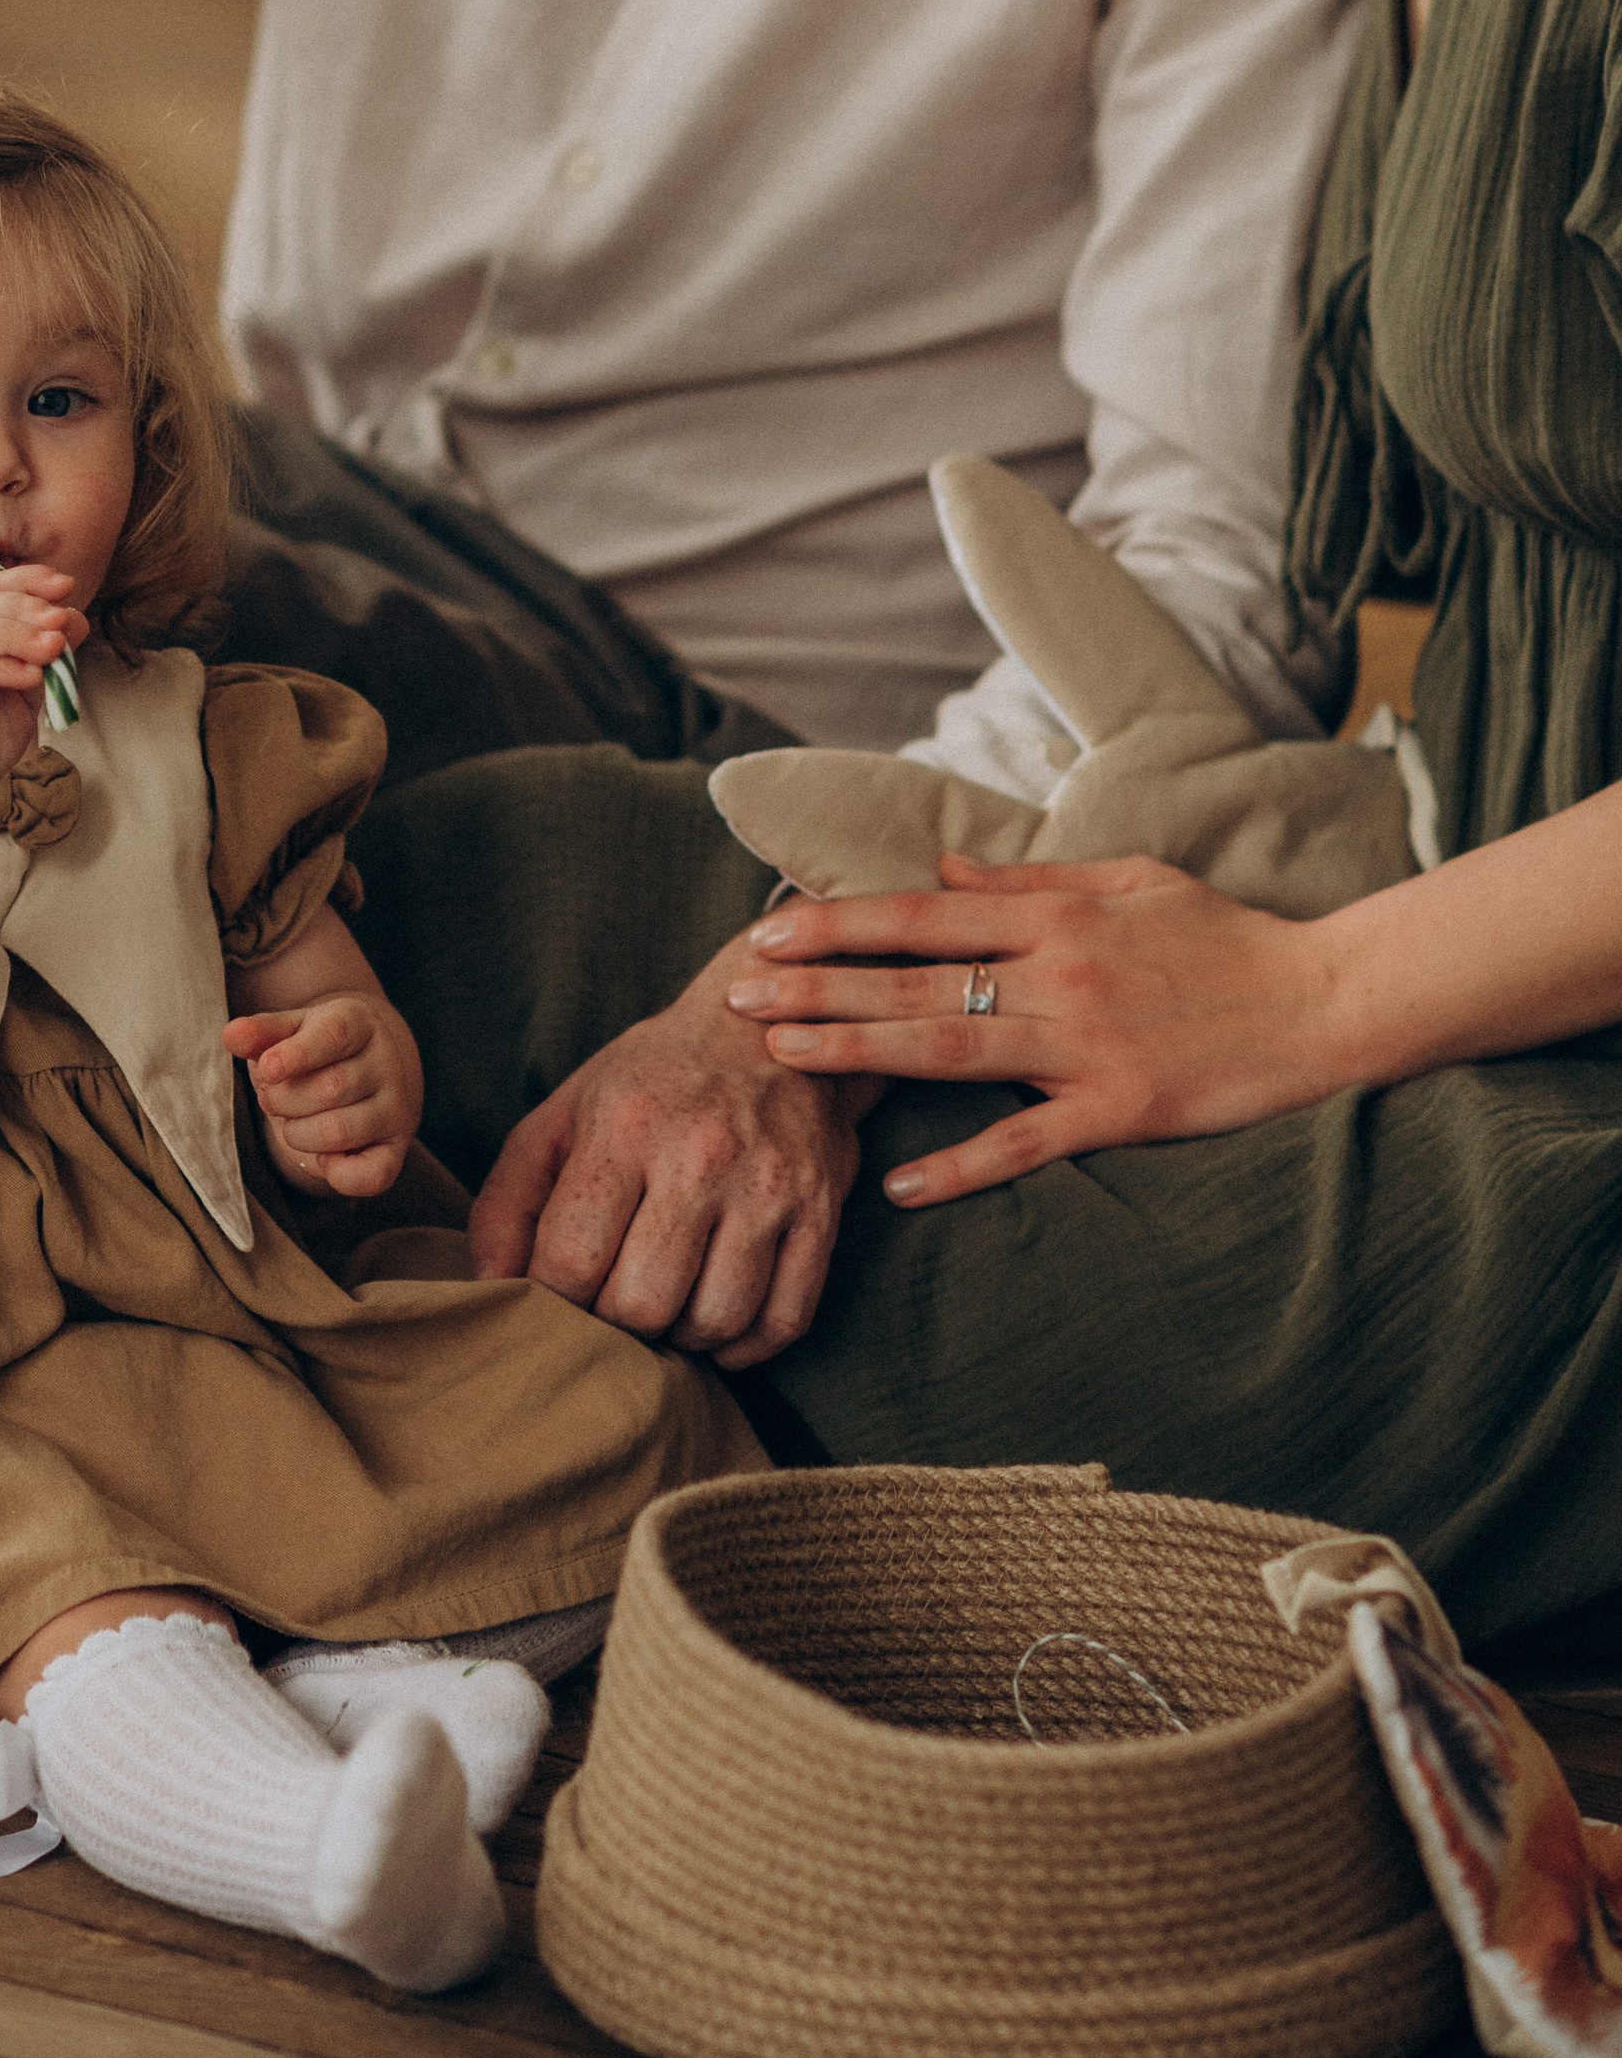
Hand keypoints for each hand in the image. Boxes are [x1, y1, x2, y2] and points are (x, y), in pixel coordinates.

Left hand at [225, 989, 420, 1198]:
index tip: (266, 1069)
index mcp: (359, 1022)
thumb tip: (232, 1035)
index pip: (334, 1036)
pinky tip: (323, 1157)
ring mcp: (396, 1109)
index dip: (296, 1055)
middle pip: (330, 1088)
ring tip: (292, 1121)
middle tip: (272, 1097)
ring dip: (297, 1133)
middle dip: (283, 1100)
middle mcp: (387, 1064)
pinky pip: (371, 1176)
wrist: (369, 1071)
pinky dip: (337, 1175)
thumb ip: (262, 1033)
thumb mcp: (290, 1031)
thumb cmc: (317, 1051)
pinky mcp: (396, 1149)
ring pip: (339, 1131)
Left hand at [467, 937, 872, 1367]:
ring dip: (679, 1336)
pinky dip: (744, 1346)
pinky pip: (784, 1320)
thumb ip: (509, 1199)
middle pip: (642, 1304)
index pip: (570, 1264)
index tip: (558, 1295)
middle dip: (616, 1323)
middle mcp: (701, 1157)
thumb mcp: (562, 1114)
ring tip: (664, 1308)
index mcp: (624, 1128)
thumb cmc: (647, 1082)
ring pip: (714, 1320)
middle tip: (612, 1303)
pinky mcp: (821, 1211)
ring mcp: (769, 1187)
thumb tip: (491, 1286)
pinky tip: (714, 1325)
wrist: (765, 1028)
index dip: (553, 1301)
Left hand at [729, 848, 1340, 1206]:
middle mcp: (1058, 976)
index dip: (838, 923)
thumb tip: (936, 873)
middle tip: (732, 991)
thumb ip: (1027, 883)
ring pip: (949, 1049)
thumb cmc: (1225, 936)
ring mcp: (1086, 1047)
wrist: (1325, 999)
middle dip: (816, 985)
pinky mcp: (1122, 1111)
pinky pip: (1027, 1144)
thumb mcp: (1127, 880)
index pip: (920, 918)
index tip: (766, 929)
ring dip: (856, 1053)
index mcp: (1055, 917)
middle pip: (914, 982)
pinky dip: (961, 1165)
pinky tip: (898, 1184)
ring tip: (779, 1054)